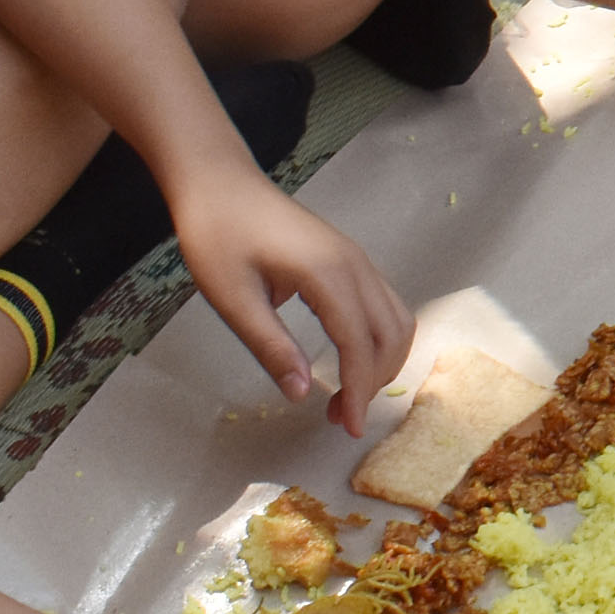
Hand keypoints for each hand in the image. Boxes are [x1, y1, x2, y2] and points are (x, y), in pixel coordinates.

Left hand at [166, 164, 409, 438]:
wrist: (220, 184)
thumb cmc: (218, 236)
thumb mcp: (233, 299)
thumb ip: (271, 346)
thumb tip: (302, 394)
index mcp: (327, 272)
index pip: (360, 342)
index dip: (360, 390)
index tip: (351, 429)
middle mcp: (354, 263)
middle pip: (390, 333)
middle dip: (374, 382)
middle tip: (340, 418)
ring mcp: (356, 258)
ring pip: (396, 318)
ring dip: (382, 361)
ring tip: (347, 394)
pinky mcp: (349, 258)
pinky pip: (384, 304)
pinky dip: (379, 339)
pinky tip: (352, 359)